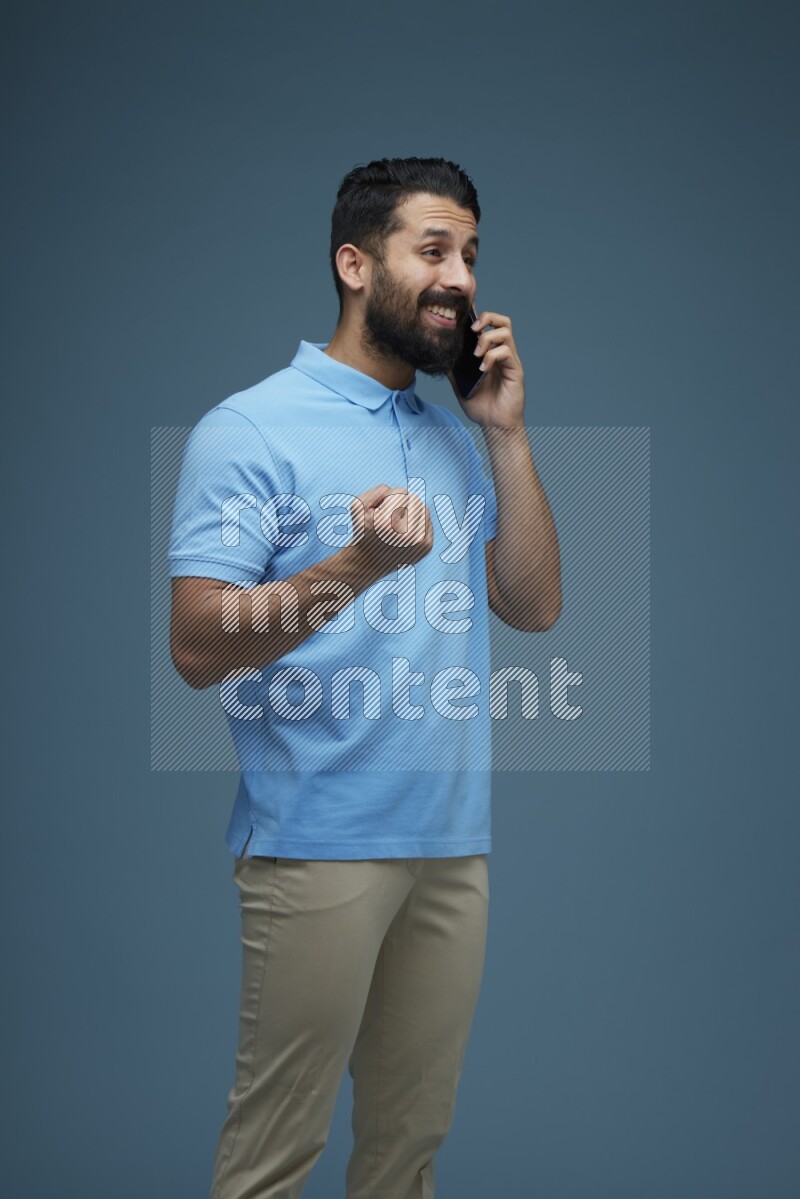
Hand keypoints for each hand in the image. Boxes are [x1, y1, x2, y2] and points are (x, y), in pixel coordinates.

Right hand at [347, 483, 433, 578]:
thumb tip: (404, 493)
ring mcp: (419, 542)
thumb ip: (378, 490)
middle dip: (402, 504)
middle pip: (415, 499)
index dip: (389, 498)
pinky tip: (406, 533)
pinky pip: (428, 521)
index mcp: (387, 523)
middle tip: (389, 519)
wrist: (369, 561)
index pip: (401, 491)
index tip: (380, 512)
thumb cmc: (363, 530)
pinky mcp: (426, 547)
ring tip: (397, 526)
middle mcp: (406, 534)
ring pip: (423, 508)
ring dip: (411, 512)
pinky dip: (418, 522)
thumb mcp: (358, 505)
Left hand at [448, 310, 525, 430]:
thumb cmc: (481, 406)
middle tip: (472, 329)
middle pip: (502, 321)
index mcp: (491, 353)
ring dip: (487, 338)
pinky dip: (492, 357)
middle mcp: (502, 353)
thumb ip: (452, 369)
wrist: (494, 425)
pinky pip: (506, 353)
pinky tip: (482, 369)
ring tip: (476, 354)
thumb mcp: (460, 384)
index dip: (478, 315)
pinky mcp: (516, 370)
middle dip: (486, 318)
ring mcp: (510, 361)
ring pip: (505, 332)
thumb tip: (438, 355)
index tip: (463, 315)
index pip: (489, 325)